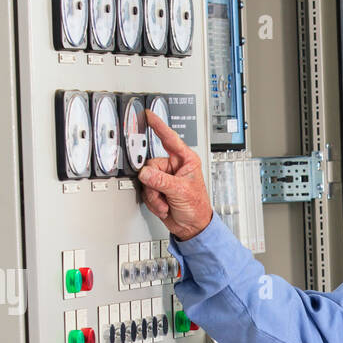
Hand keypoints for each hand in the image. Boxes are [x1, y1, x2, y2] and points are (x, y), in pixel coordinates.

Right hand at [137, 109, 214, 239]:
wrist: (192, 227)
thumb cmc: (197, 208)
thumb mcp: (181, 191)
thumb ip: (161, 181)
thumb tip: (145, 173)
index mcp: (185, 160)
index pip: (169, 138)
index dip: (158, 126)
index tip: (148, 115)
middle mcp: (174, 167)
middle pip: (150, 165)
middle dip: (155, 183)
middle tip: (163, 193)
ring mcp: (164, 178)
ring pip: (145, 180)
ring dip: (154, 195)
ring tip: (167, 202)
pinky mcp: (156, 189)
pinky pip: (145, 191)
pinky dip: (153, 202)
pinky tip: (164, 206)